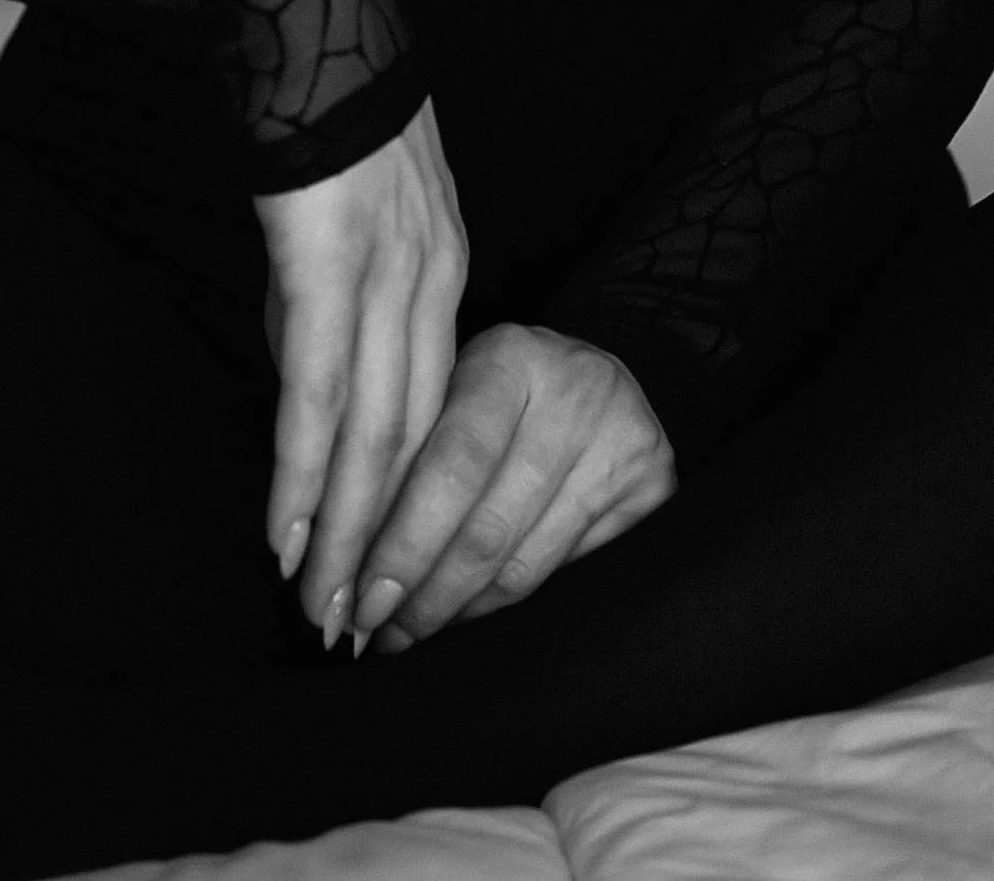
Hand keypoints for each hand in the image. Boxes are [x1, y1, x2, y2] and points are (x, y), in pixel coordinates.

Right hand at [253, 97, 468, 647]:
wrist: (309, 9)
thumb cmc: (318, 100)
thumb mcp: (347, 208)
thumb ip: (333, 292)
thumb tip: (303, 369)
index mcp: (442, 263)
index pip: (433, 407)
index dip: (408, 495)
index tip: (386, 566)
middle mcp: (430, 280)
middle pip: (412, 442)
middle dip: (382, 541)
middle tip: (355, 625)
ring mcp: (384, 276)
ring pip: (370, 437)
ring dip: (341, 532)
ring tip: (317, 606)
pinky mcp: (327, 268)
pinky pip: (318, 395)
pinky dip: (303, 474)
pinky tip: (289, 533)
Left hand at [344, 321, 675, 651]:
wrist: (597, 376)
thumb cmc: (499, 392)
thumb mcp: (452, 387)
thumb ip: (405, 454)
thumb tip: (338, 557)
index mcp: (511, 358)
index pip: (452, 464)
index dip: (403, 542)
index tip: (360, 598)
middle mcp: (576, 394)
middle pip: (488, 527)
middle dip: (423, 594)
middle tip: (375, 634)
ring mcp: (623, 444)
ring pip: (525, 566)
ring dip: (459, 613)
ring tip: (410, 635)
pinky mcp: (655, 492)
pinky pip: (566, 579)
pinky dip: (507, 609)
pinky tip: (469, 619)